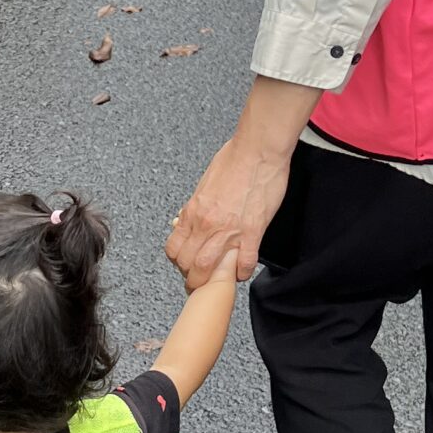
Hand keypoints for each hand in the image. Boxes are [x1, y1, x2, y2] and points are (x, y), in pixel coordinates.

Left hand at [167, 137, 292, 288]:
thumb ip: (196, 207)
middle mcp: (207, 222)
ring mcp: (229, 228)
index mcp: (193, 210)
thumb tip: (189, 220)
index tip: (185, 265)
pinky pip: (245, 261)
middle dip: (193, 278)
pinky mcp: (253, 230)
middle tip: (199, 280)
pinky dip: (242, 271)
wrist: (258, 150)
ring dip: (213, 280)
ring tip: (218, 282)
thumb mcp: (204, 184)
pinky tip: (242, 270)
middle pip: (189, 264)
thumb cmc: (234, 160)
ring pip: (210, 268)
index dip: (178, 262)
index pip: (174, 248)